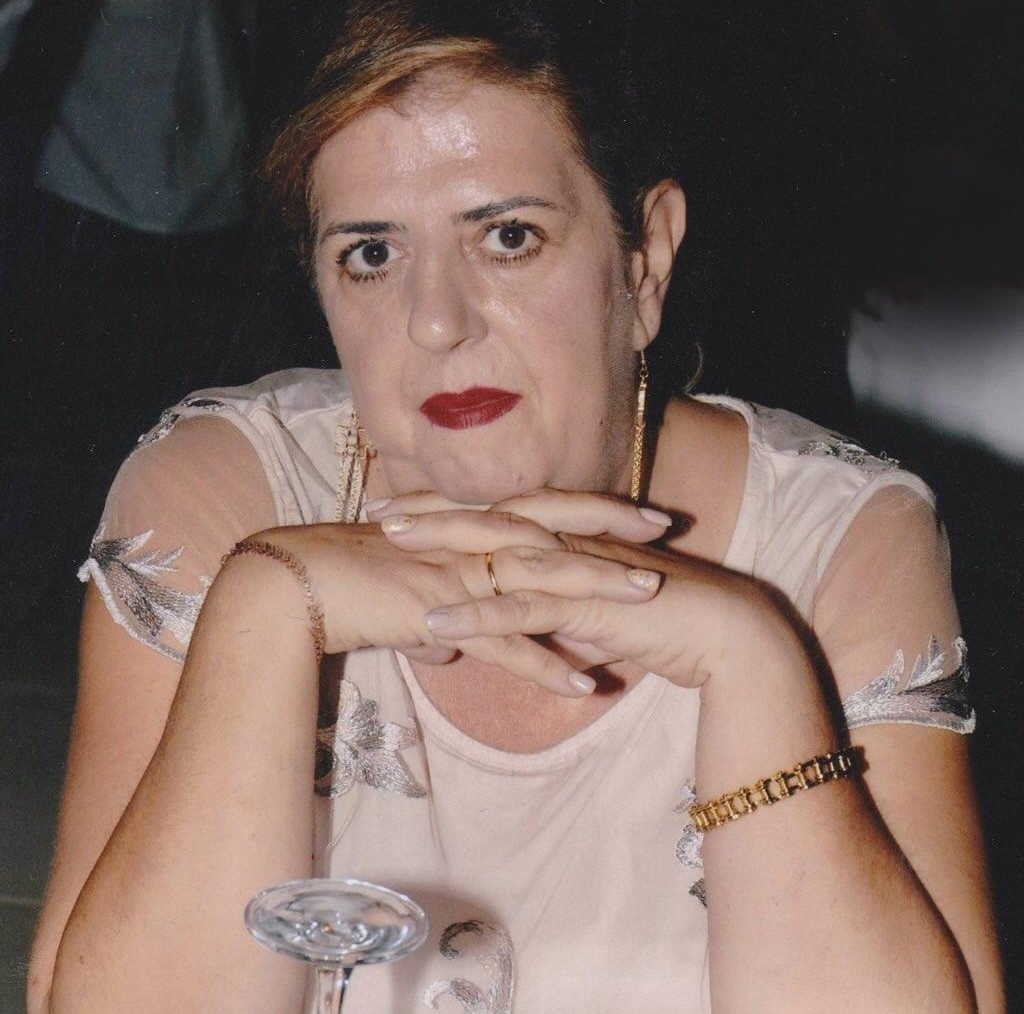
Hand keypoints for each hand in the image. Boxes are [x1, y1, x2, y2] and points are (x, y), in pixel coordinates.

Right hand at [218, 518, 659, 696]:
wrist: (286, 586)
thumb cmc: (339, 581)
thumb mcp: (400, 590)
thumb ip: (434, 609)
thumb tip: (449, 638)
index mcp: (465, 528)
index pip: (542, 508)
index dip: (593, 507)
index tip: (638, 511)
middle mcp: (466, 541)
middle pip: (554, 529)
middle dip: (612, 529)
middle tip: (666, 531)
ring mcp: (455, 573)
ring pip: (539, 579)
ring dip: (597, 591)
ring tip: (650, 603)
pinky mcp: (438, 610)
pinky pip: (501, 641)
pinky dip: (542, 665)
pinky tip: (582, 686)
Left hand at [376, 489, 799, 688]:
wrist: (726, 637)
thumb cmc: (667, 628)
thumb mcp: (601, 626)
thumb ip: (566, 627)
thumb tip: (542, 642)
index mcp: (570, 539)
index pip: (500, 515)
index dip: (452, 511)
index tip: (406, 507)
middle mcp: (569, 542)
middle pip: (489, 517)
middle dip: (431, 512)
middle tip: (378, 509)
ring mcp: (576, 568)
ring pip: (497, 550)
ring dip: (440, 547)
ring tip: (388, 546)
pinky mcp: (587, 603)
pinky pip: (522, 608)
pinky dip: (477, 616)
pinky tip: (435, 624)